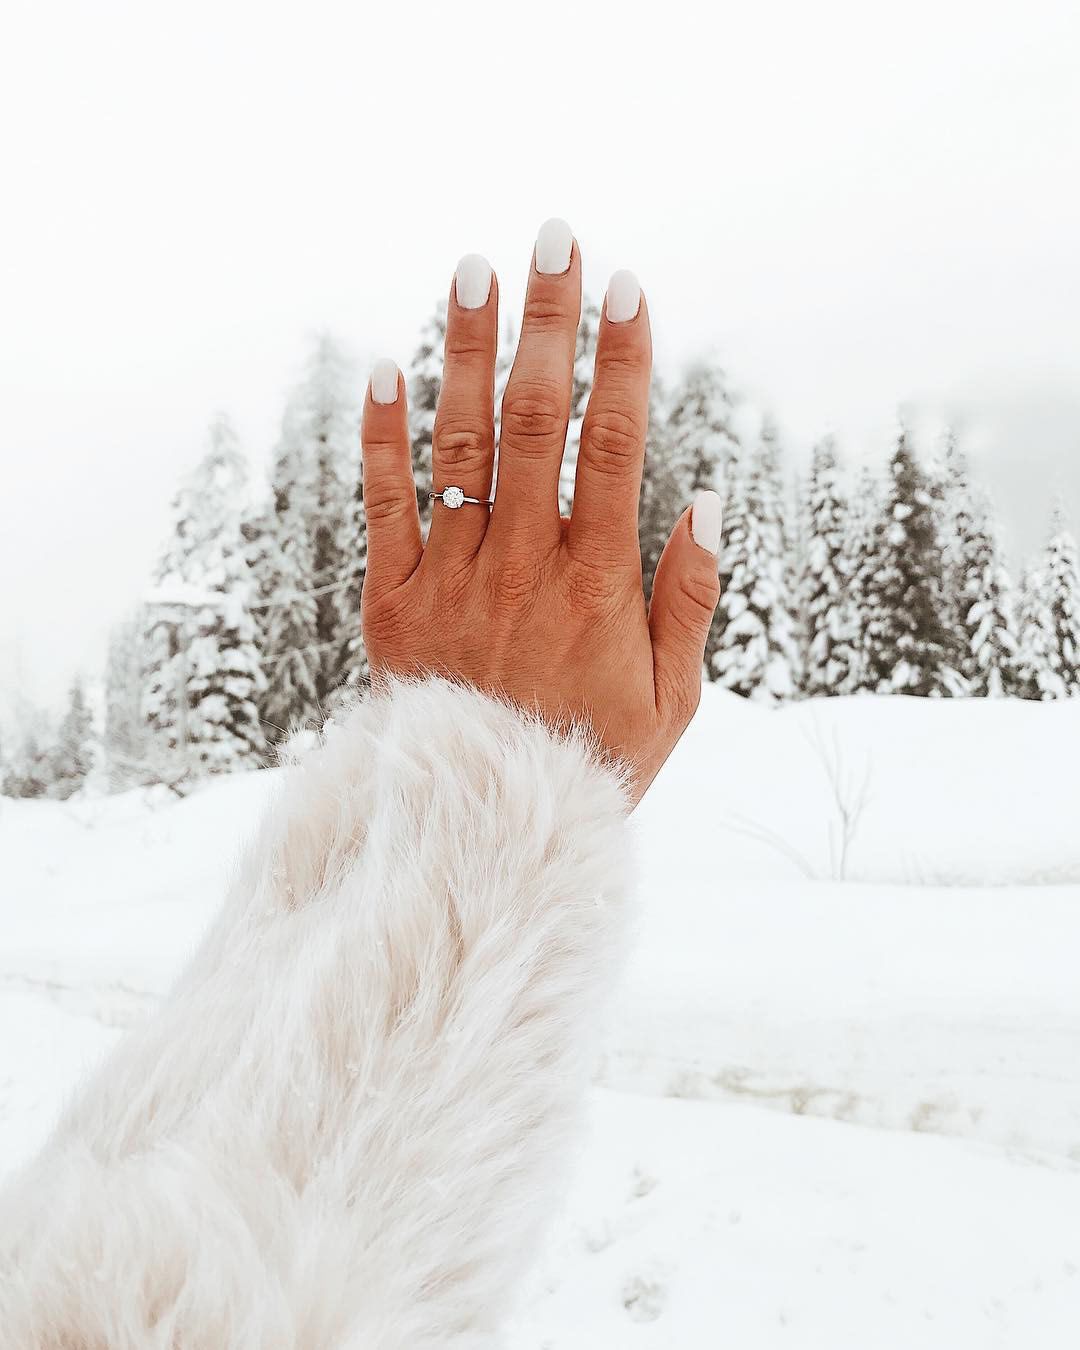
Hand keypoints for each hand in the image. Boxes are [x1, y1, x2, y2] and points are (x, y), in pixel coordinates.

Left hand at [359, 219, 721, 805]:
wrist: (487, 827)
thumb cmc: (591, 759)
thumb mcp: (672, 699)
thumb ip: (690, 598)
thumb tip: (707, 498)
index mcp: (599, 587)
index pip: (614, 446)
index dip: (622, 360)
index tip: (627, 286)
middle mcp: (524, 569)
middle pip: (535, 421)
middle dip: (547, 322)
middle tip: (555, 238)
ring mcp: (452, 581)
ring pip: (459, 446)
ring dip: (465, 351)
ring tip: (474, 271)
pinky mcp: (393, 602)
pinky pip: (384, 506)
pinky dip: (379, 437)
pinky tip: (383, 366)